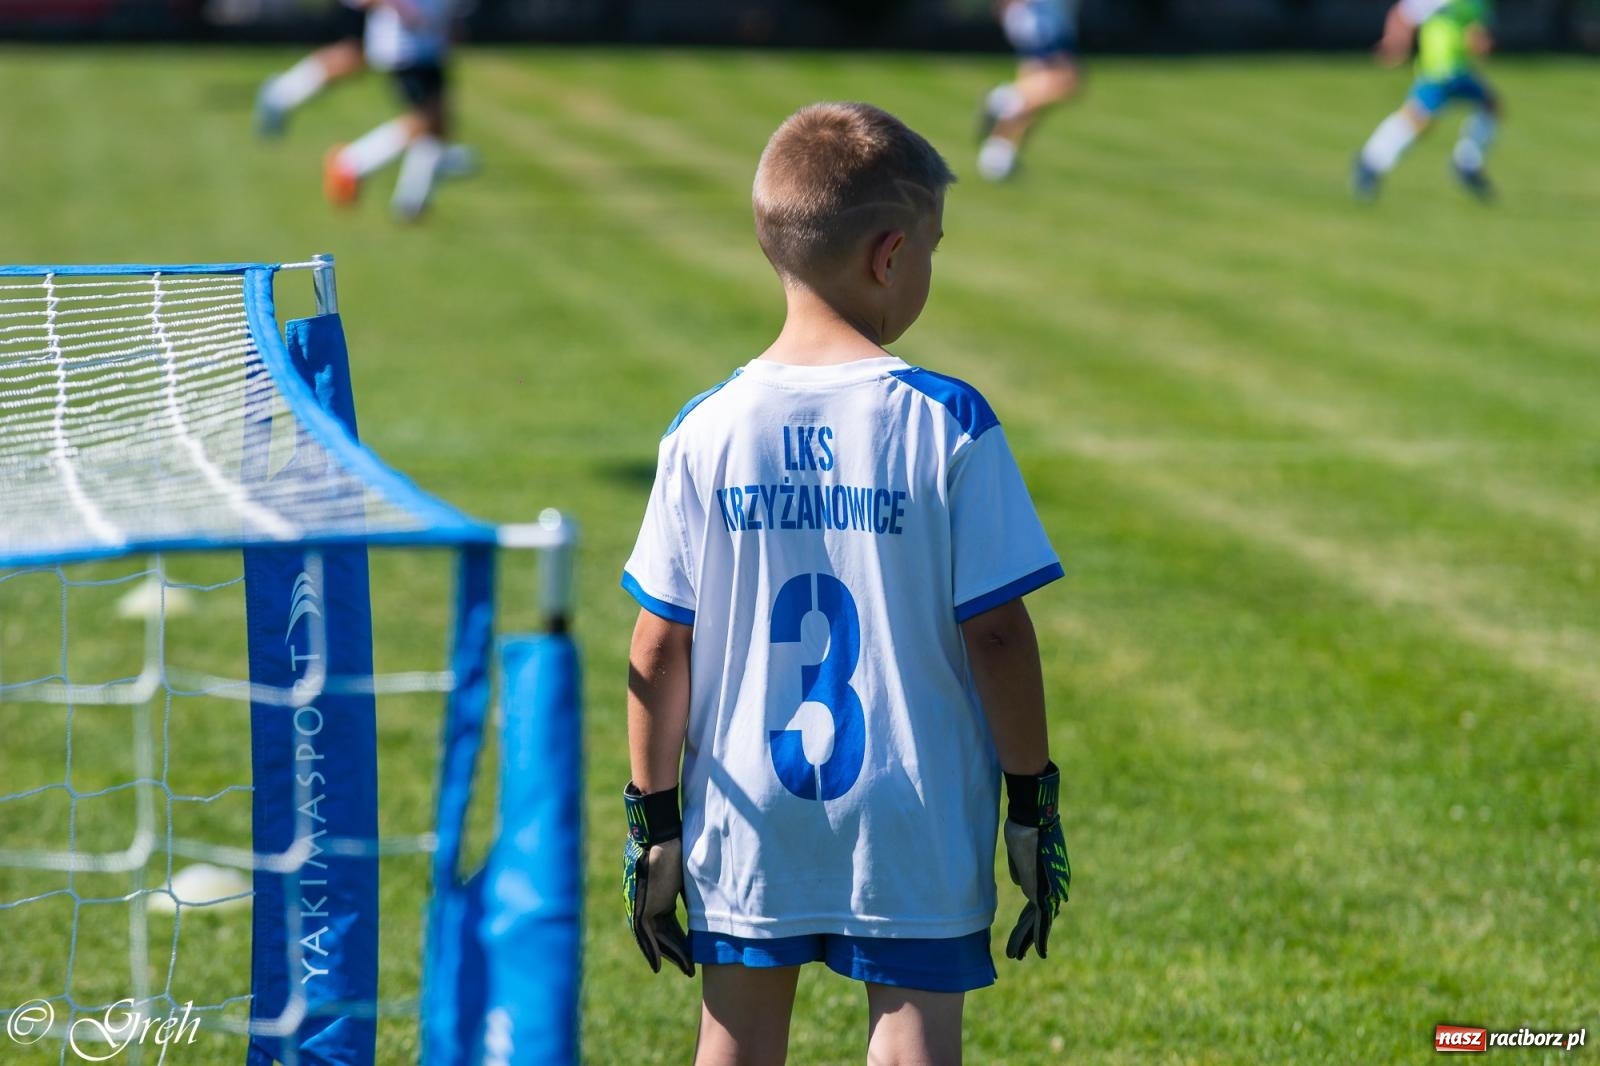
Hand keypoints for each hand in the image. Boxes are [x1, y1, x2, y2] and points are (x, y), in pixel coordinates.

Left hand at [623, 783, 693, 975]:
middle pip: (664, 934)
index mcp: (661, 895)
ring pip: (656, 938)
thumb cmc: (677, 848)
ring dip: (671, 955)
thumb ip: (698, 888)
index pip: (671, 923)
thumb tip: (720, 892)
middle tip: (690, 967)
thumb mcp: (690, 874)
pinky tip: (660, 966)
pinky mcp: (641, 909)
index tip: (693, 949)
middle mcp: (651, 903)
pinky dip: (653, 951)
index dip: (682, 937)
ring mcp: (644, 907)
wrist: (661, 837)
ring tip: (686, 970)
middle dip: (678, 950)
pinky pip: (646, 936)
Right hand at [1001, 762, 1070, 959]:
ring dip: (1026, 941)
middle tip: (1020, 952)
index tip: (1022, 928)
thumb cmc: (1023, 828)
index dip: (1028, 918)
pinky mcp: (1044, 895)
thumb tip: (1018, 883)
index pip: (1037, 902)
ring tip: (1016, 957)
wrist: (1033, 820)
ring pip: (1038, 923)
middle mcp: (1053, 886)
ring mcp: (1050, 891)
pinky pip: (1041, 923)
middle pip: (1038, 916)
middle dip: (1027, 934)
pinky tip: (1037, 953)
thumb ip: (1020, 870)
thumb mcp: (1018, 852)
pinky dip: (1038, 939)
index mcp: (1047, 876)